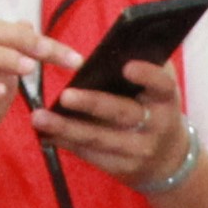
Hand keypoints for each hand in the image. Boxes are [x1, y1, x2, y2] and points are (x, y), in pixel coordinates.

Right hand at [0, 20, 61, 199]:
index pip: (5, 29)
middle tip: (48, 52)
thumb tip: (28, 24)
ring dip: (2, 57)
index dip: (36, 36)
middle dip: (20, 38)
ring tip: (28, 68)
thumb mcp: (3, 80)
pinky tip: (0, 92)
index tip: (70, 55)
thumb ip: (15, 55)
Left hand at [35, 50, 190, 189]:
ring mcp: (138, 150)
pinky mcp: (121, 167)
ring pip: (99, 138)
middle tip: (65, 95)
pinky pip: (90, 154)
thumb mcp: (159, 89)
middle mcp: (155, 126)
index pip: (161, 85)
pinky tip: (45, 133)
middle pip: (121, 113)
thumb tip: (118, 40)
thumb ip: (146, 66)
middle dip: (92, 104)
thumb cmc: (156, 110)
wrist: (168, 160)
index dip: (147, 76)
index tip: (126, 67)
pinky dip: (65, 143)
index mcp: (165, 100)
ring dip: (66, 128)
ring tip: (39, 117)